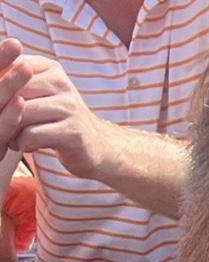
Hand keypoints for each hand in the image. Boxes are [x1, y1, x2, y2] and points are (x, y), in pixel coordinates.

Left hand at [0, 42, 111, 179]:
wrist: (99, 148)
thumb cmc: (60, 121)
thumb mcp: (40, 95)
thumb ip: (17, 81)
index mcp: (49, 68)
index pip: (9, 68)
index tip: (1, 106)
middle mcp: (61, 83)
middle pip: (12, 91)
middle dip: (1, 111)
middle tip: (1, 125)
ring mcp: (69, 107)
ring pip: (20, 113)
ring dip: (10, 130)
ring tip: (13, 137)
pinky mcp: (73, 132)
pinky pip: (32, 135)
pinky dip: (23, 143)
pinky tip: (27, 146)